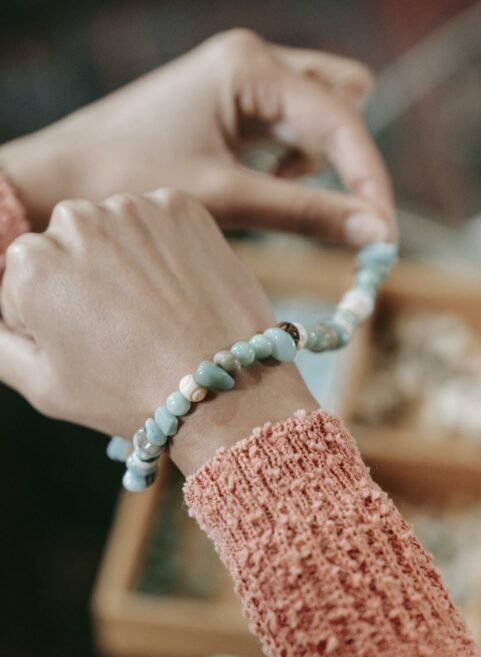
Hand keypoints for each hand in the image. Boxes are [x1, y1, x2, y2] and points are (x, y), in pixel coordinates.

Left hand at [0, 30, 394, 245]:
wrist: (61, 179)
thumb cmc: (131, 178)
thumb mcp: (226, 199)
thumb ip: (306, 213)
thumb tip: (375, 234)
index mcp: (249, 66)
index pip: (340, 119)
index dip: (370, 178)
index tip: (384, 236)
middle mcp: (252, 60)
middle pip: (342, 103)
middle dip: (349, 161)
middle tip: (346, 218)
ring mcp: (242, 79)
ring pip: (318, 115)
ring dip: (318, 162)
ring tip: (272, 197)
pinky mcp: (231, 104)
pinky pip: (288, 130)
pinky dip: (290, 165)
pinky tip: (256, 185)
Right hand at [0, 191, 316, 472]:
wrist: (224, 389)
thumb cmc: (130, 395)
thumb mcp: (42, 385)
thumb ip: (0, 344)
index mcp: (30, 263)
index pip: (23, 281)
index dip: (51, 319)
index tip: (89, 345)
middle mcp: (75, 220)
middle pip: (67, 246)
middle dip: (84, 279)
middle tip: (123, 329)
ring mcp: (132, 207)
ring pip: (113, 228)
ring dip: (125, 259)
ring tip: (155, 312)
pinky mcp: (181, 204)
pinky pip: (158, 220)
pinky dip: (165, 248)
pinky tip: (179, 290)